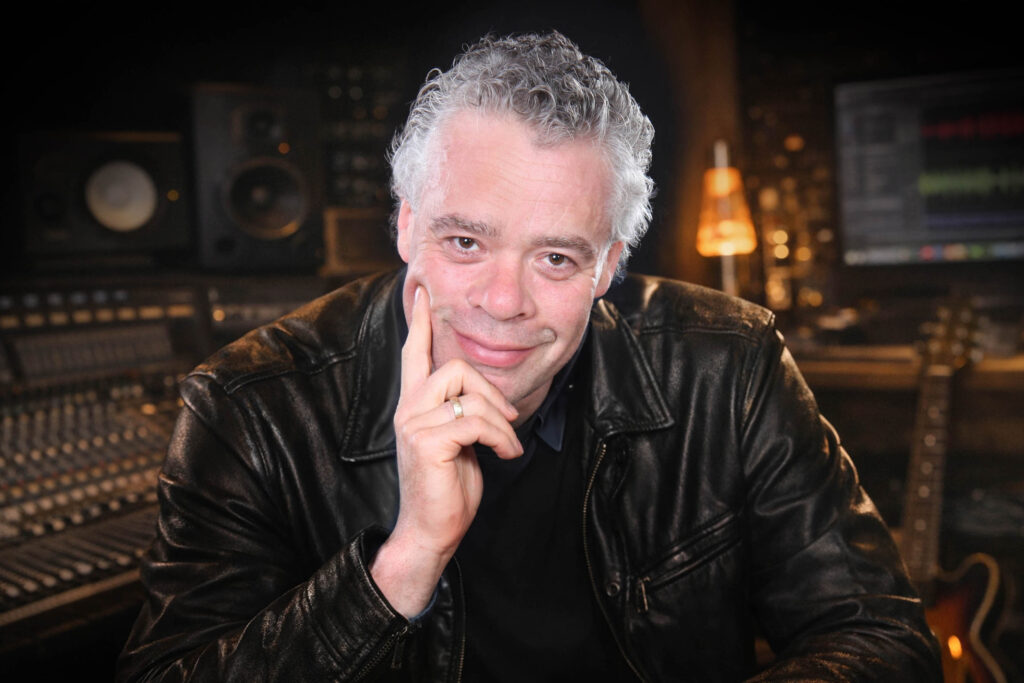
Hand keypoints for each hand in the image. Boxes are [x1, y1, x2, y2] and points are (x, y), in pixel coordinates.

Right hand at [370, 286, 521, 616]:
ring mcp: (414, 423)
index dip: (420, 321)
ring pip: (471, 395)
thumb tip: (491, 400)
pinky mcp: (427, 442)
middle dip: (492, 393)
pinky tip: (503, 456)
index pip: (413, 352)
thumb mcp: (458, 440)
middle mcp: (408, 408)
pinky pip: (476, 422)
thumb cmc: (449, 487)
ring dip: (501, 423)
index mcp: (414, 404)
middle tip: (506, 423)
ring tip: (506, 448)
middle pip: (457, 367)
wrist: (432, 529)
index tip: (420, 289)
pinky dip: (500, 439)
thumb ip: (463, 412)